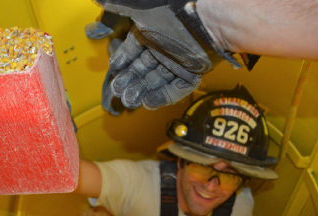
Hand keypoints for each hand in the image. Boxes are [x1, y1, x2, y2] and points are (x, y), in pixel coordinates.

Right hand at [93, 0, 240, 109]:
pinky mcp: (193, 73)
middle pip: (143, 68)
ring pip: (157, 80)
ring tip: (130, 100)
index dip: (122, 62)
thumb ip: (116, 6)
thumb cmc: (171, 10)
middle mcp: (164, 47)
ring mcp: (179, 61)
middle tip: (119, 92)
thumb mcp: (137, 7)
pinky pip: (176, 88)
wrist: (204, 20)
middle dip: (130, 81)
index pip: (132, 51)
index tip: (113, 72)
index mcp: (151, 32)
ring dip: (142, 91)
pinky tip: (148, 103)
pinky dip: (163, 96)